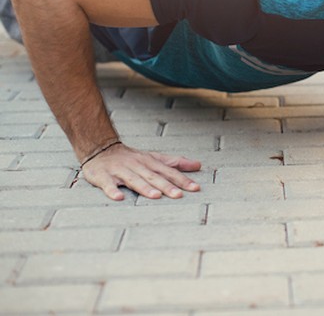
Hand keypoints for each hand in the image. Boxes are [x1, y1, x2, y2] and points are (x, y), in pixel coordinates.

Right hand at [81, 143, 201, 200]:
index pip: (169, 171)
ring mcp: (120, 171)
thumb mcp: (154, 158)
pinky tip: (119, 198)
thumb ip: (175, 163)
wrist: (101, 149)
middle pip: (153, 177)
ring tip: (156, 196)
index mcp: (150, 162)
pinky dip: (112, 191)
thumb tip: (198, 165)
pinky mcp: (103, 177)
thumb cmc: (132, 158)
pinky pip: (108, 184)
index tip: (195, 188)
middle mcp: (137, 166)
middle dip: (166, 186)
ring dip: (145, 188)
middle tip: (178, 195)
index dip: (182, 180)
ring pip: (134, 180)